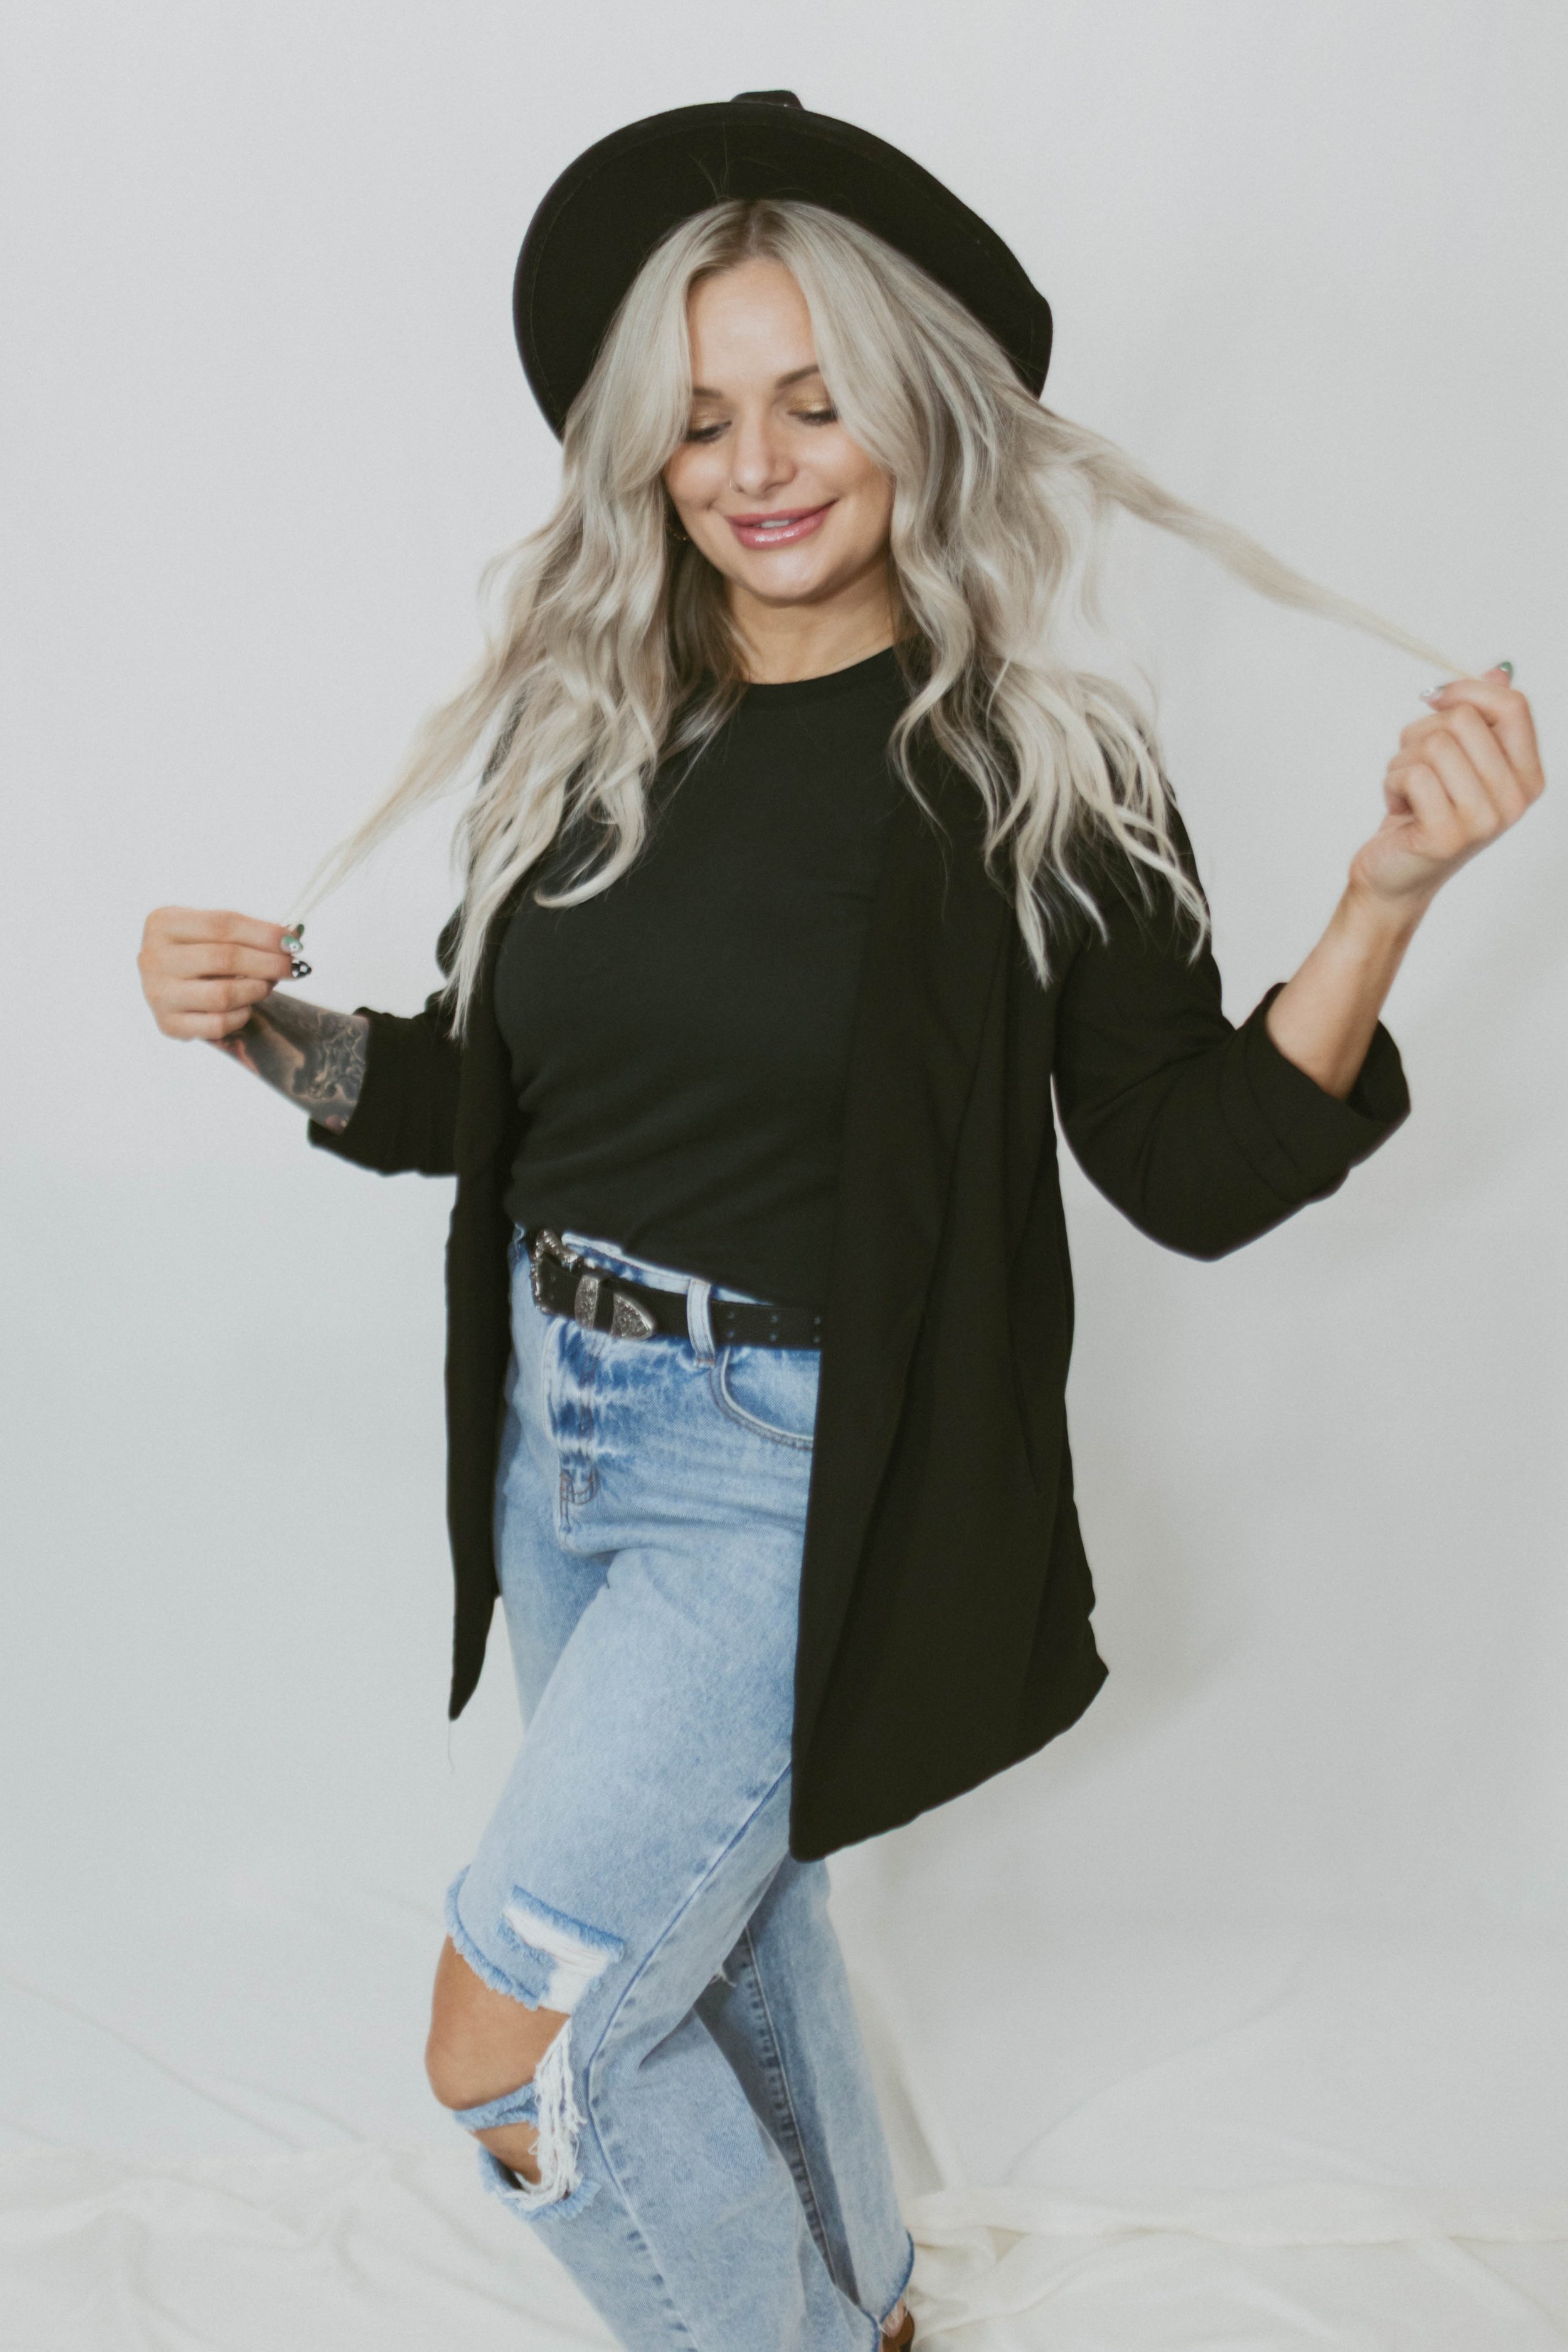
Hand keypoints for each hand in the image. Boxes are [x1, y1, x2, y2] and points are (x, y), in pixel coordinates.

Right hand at [138, 907, 294, 1039]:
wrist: (169, 984)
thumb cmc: (197, 952)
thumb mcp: (213, 931)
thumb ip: (249, 931)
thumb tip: (293, 939)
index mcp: (163, 923)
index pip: (223, 924)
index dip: (264, 934)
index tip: (293, 943)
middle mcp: (153, 957)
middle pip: (225, 958)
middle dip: (268, 963)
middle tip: (291, 967)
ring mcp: (158, 993)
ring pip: (222, 995)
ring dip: (256, 990)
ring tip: (266, 985)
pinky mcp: (168, 1024)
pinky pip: (217, 1024)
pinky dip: (241, 1015)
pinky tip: (245, 1005)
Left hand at [1349, 668, 1545, 914]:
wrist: (1395, 876)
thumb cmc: (1424, 815)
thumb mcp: (1458, 762)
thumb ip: (1483, 719)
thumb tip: (1499, 672)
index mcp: (1527, 777)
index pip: (1514, 707)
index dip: (1468, 690)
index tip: (1436, 697)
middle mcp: (1514, 800)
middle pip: (1465, 719)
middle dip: (1423, 731)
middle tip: (1414, 765)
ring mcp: (1485, 820)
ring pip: (1435, 744)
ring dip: (1403, 760)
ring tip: (1406, 789)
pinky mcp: (1447, 834)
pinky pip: (1413, 774)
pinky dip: (1392, 782)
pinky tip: (1397, 807)